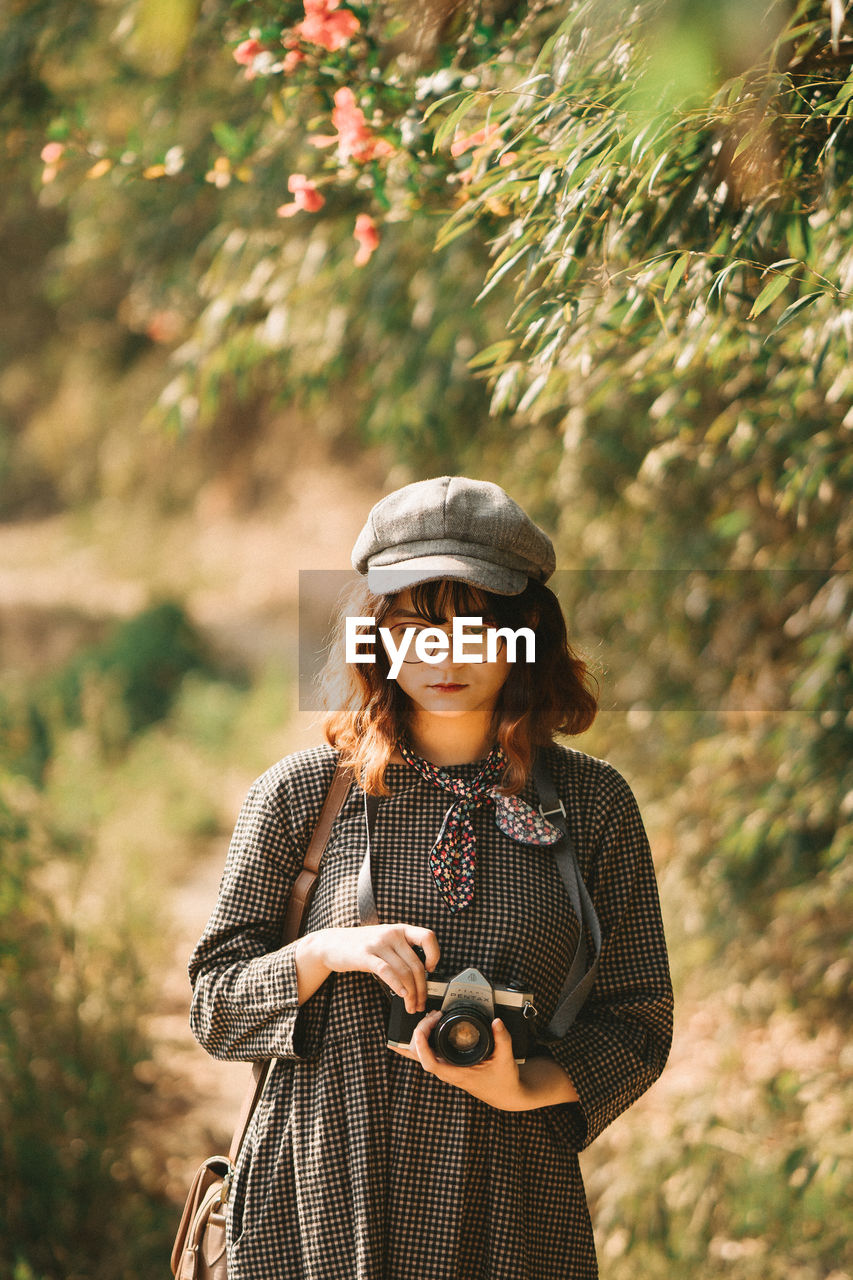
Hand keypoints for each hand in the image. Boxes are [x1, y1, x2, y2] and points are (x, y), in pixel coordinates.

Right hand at [294, 924, 438, 1010]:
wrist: (331, 943)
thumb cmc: (361, 945)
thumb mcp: (385, 940)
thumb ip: (402, 951)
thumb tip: (421, 975)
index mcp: (400, 929)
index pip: (428, 937)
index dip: (435, 954)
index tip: (431, 970)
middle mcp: (392, 934)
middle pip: (416, 964)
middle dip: (422, 988)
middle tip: (420, 1002)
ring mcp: (378, 943)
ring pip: (404, 971)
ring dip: (411, 993)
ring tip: (411, 1005)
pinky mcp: (365, 955)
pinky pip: (387, 972)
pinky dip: (397, 986)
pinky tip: (401, 995)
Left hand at [390, 1010, 579, 1110]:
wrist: (504, 1094)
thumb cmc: (503, 1080)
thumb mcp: (505, 1058)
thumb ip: (502, 1038)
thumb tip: (496, 1021)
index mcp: (458, 1074)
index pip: (430, 1064)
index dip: (421, 1047)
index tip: (422, 1030)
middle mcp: (447, 1072)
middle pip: (419, 1056)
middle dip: (420, 1033)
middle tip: (435, 1016)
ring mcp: (445, 1069)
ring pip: (420, 1055)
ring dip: (419, 1036)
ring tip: (431, 1018)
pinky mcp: (447, 1065)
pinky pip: (426, 1055)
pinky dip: (419, 1043)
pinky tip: (415, 1033)